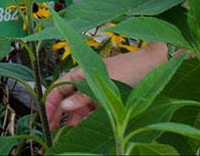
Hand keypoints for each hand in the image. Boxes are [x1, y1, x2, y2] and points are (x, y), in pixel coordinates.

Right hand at [45, 43, 167, 128]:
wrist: (154, 67)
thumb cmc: (129, 69)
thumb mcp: (105, 83)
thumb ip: (84, 96)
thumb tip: (64, 105)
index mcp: (81, 73)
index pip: (58, 87)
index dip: (50, 101)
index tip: (45, 116)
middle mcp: (85, 83)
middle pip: (65, 99)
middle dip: (57, 113)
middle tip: (50, 129)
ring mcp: (95, 92)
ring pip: (77, 108)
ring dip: (70, 118)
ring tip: (63, 132)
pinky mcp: (106, 101)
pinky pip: (90, 112)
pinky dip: (83, 120)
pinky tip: (79, 128)